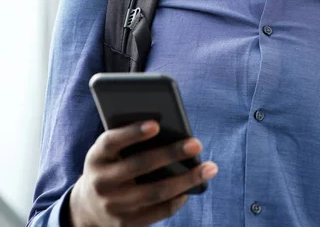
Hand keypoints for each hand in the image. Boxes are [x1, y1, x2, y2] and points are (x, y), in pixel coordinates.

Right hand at [68, 121, 217, 226]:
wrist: (88, 207)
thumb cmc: (111, 164)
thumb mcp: (110, 151)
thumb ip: (129, 139)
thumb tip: (170, 131)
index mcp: (96, 156)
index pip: (111, 142)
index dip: (132, 133)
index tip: (156, 124)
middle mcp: (101, 182)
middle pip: (139, 166)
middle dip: (171, 154)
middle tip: (196, 144)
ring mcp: (113, 205)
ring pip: (154, 192)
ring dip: (186, 179)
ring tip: (209, 168)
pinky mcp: (126, 224)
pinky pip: (157, 213)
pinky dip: (177, 200)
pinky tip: (192, 188)